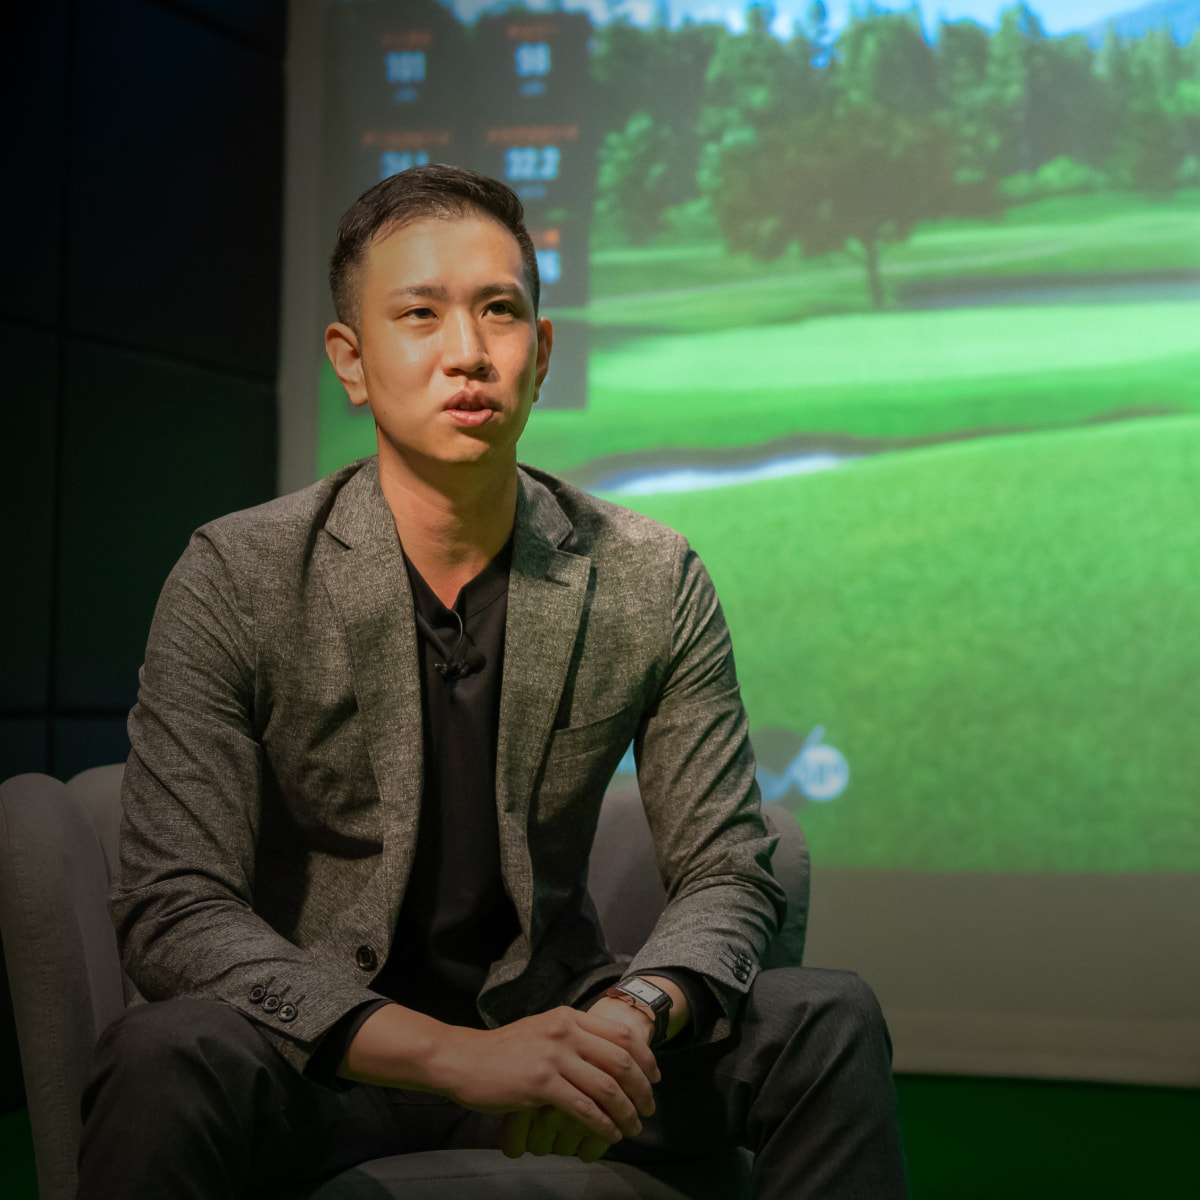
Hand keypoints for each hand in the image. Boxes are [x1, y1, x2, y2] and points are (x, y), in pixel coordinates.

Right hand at [497, 999, 656, 1160]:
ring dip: (626, 1111)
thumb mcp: (542, 1029)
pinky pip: (583, 1108)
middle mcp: (565, 1031)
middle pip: (621, 1061)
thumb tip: (606, 1052)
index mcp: (569, 1017)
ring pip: (606, 1087)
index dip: (645, 1058)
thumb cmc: (503, 1050)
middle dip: (642, 1088)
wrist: (464, 1059)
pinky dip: (602, 1124)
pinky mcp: (540, 1083)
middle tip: (649, 1107)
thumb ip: (572, 1035)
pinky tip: (609, 1134)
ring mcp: (553, 1056)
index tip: (655, 1078)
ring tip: (633, 1127)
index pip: (621, 1033)